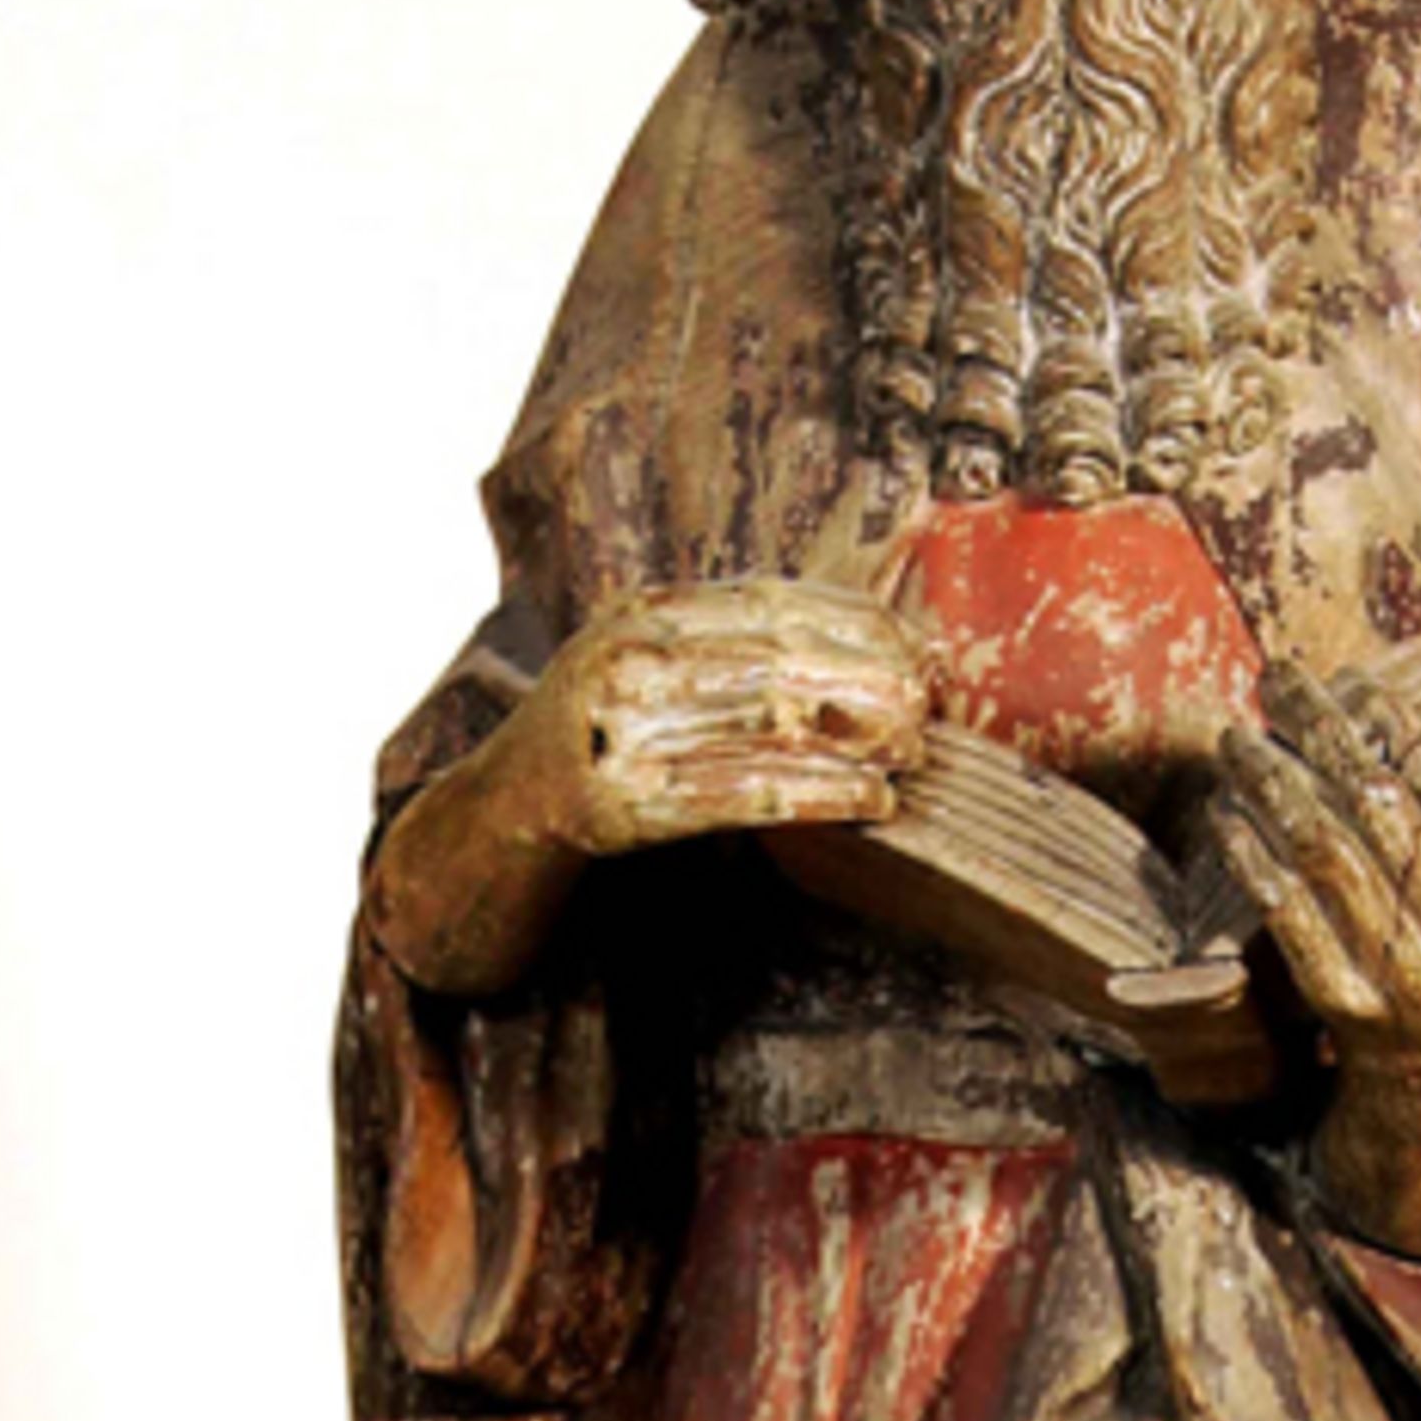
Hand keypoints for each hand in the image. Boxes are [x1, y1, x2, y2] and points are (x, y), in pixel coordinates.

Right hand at [371, 579, 927, 997]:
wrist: (492, 821)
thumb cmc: (596, 747)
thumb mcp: (647, 668)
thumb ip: (725, 644)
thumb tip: (851, 632)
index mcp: (639, 615)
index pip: (767, 600)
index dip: (852, 619)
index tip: (914, 642)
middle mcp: (624, 659)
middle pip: (773, 654)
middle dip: (863, 674)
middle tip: (927, 698)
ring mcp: (615, 732)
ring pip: (761, 722)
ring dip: (853, 735)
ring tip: (914, 746)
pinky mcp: (615, 806)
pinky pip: (736, 796)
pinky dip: (814, 795)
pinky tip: (870, 800)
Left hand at [1213, 657, 1420, 1050]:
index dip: (1394, 729)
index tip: (1349, 683)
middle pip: (1379, 808)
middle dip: (1320, 734)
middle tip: (1275, 682)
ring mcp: (1402, 973)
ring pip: (1325, 852)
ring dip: (1271, 784)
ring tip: (1236, 739)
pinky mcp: (1343, 1003)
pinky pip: (1286, 912)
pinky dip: (1251, 855)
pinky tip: (1226, 813)